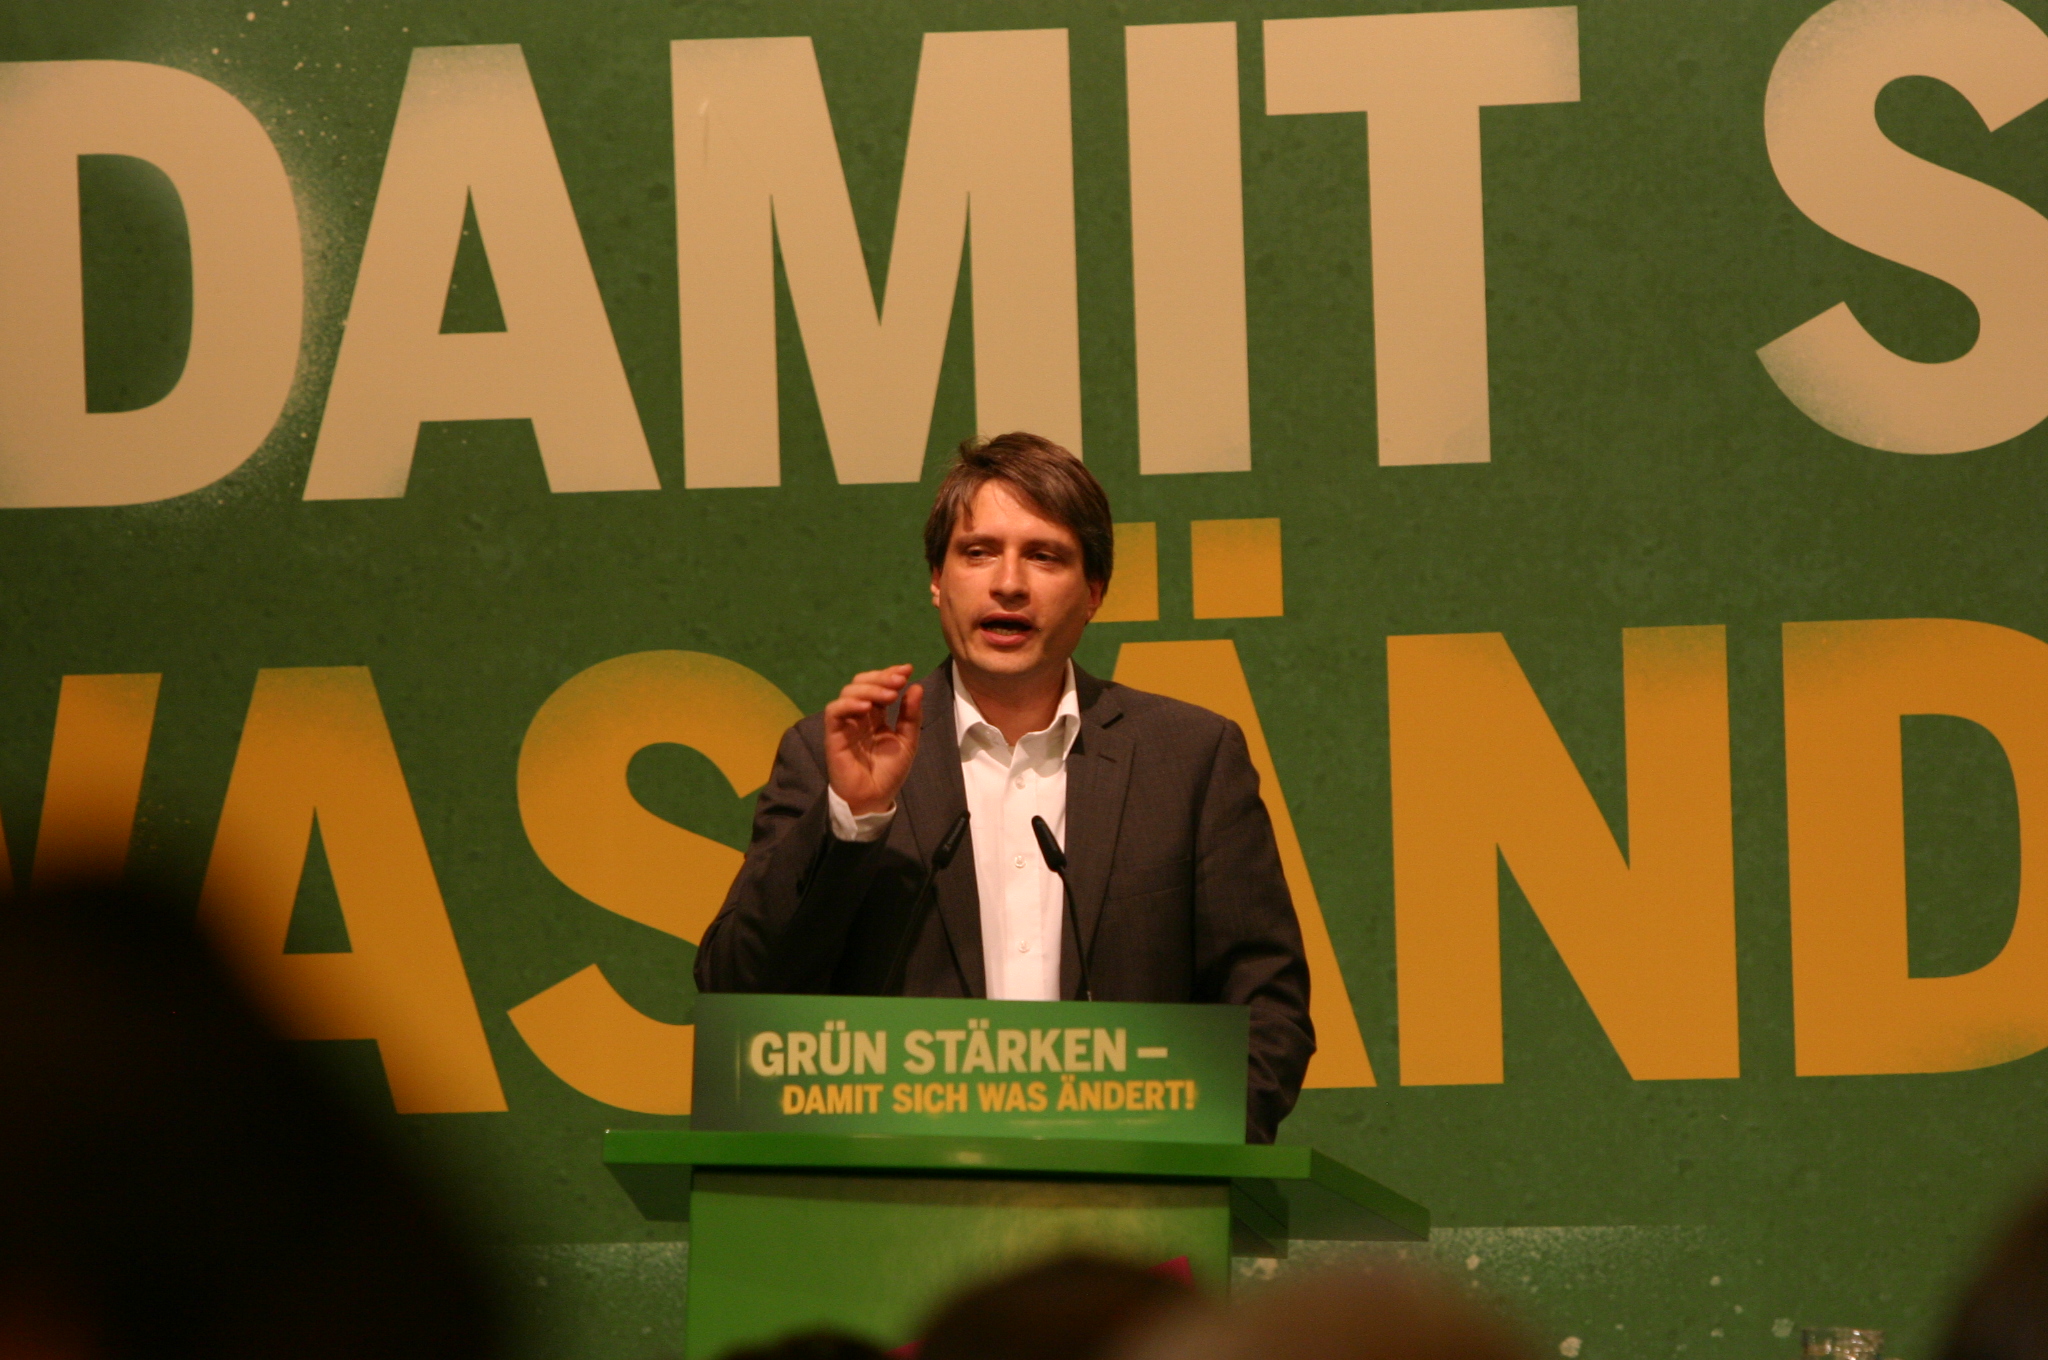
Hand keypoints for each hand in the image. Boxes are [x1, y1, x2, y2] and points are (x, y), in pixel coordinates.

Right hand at [824, 665, 923, 815]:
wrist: (874, 799)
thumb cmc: (888, 772)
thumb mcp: (907, 741)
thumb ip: (911, 715)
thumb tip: (916, 686)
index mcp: (875, 715)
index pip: (878, 686)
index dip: (890, 674)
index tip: (908, 670)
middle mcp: (858, 715)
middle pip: (861, 683)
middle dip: (881, 677)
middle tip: (899, 680)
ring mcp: (845, 723)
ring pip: (848, 692)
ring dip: (870, 688)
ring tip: (890, 695)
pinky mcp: (833, 734)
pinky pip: (834, 711)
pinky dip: (849, 704)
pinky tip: (867, 707)